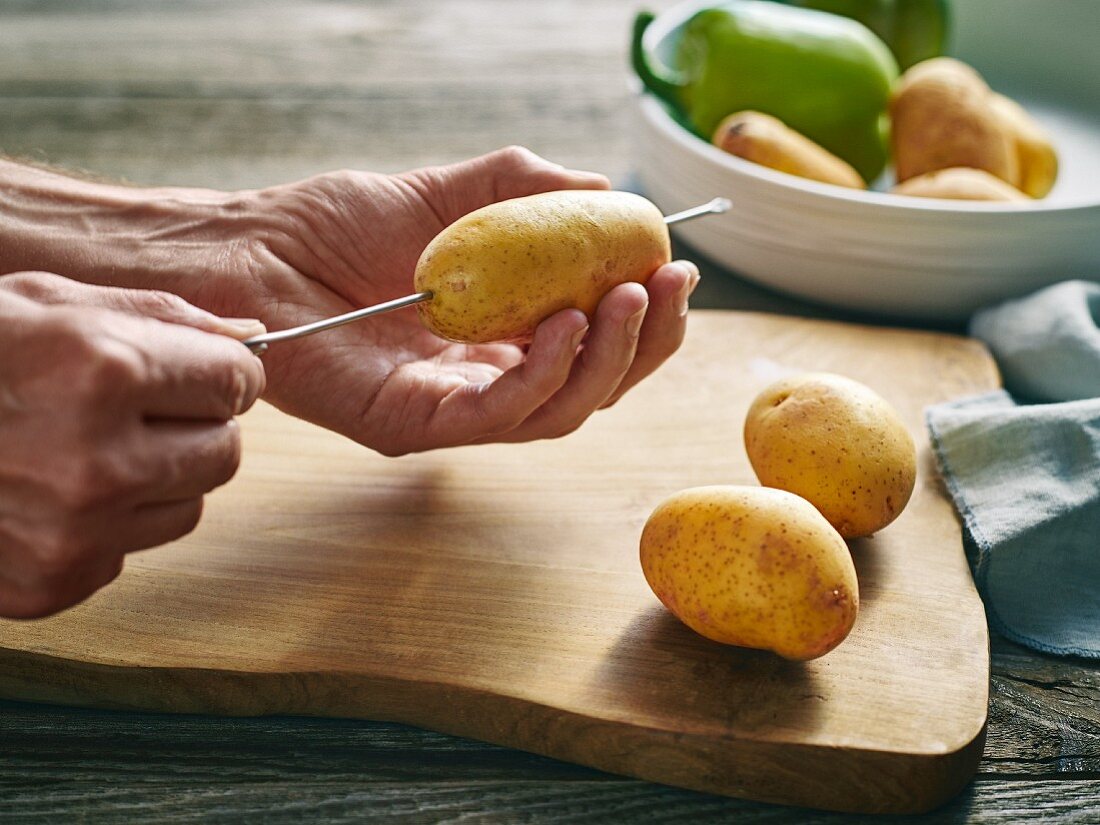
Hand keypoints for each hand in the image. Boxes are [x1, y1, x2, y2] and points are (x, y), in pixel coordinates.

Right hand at [0, 272, 265, 617]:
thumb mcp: (48, 302)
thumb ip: (163, 316)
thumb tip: (251, 336)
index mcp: (103, 371)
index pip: (238, 382)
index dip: (222, 373)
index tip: (200, 371)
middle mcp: (96, 461)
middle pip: (226, 452)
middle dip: (197, 426)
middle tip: (141, 410)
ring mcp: (74, 534)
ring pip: (188, 507)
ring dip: (159, 478)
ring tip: (87, 448)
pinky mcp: (53, 585)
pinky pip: (131, 551)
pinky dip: (109, 524)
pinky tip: (51, 493)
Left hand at [199, 146, 699, 454]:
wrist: (255, 247)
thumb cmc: (340, 224)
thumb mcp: (452, 192)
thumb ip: (528, 191)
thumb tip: (608, 191)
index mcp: (501, 335)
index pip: (594, 344)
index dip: (645, 316)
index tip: (676, 267)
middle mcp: (485, 380)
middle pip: (592, 387)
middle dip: (643, 344)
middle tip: (667, 288)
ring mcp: (451, 409)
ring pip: (558, 411)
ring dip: (605, 360)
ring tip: (623, 299)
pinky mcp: (412, 426)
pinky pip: (496, 416)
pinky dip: (543, 374)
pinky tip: (564, 324)